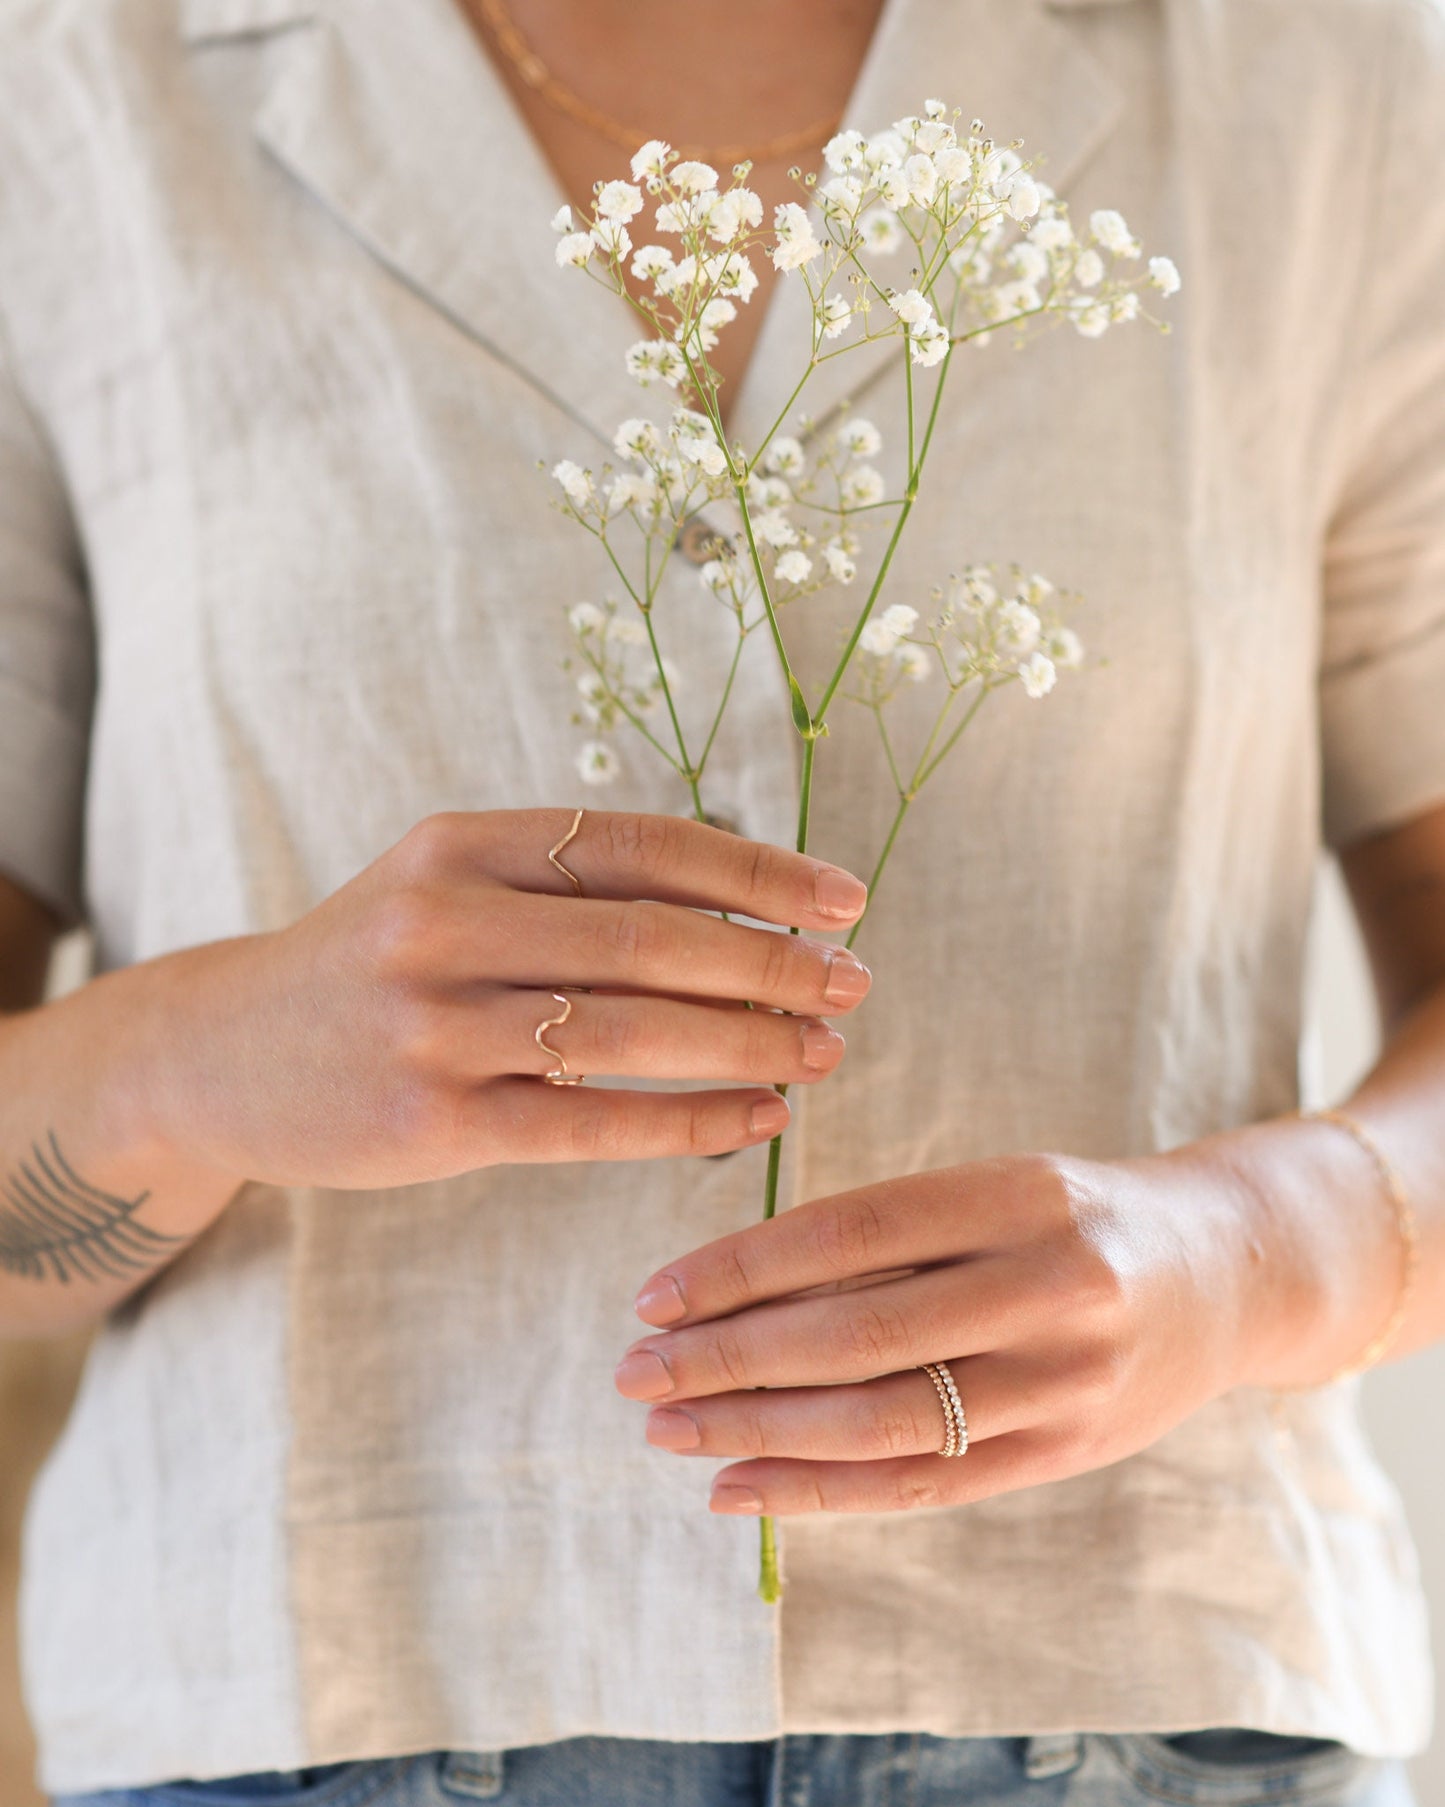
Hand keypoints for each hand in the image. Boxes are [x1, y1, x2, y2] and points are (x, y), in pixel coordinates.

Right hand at [129, 809, 870, 1188]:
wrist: (219, 1057)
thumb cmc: (372, 965)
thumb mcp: (447, 887)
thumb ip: (570, 885)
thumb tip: (744, 901)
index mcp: (462, 843)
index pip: (643, 843)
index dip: (758, 870)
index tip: (844, 901)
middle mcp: (444, 921)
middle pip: (652, 936)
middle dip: (772, 961)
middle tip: (853, 985)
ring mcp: (434, 1024)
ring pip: (633, 1031)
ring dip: (749, 1041)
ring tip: (824, 1050)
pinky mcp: (432, 1123)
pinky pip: (594, 1123)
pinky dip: (692, 1120)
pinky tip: (759, 1118)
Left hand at [614, 1148, 1283, 1514]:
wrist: (1230, 1275)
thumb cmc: (1079, 1217)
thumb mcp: (1001, 1185)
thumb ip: (893, 1230)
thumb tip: (735, 1285)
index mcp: (1021, 1193)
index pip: (853, 1232)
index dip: (742, 1266)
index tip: (652, 1293)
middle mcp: (1050, 1286)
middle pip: (858, 1334)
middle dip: (730, 1359)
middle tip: (632, 1372)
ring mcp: (1065, 1381)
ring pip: (883, 1419)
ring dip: (759, 1432)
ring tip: (668, 1430)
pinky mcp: (1066, 1452)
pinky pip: (925, 1482)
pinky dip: (822, 1491)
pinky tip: (739, 1486)